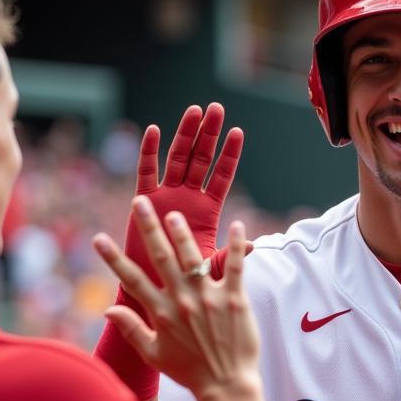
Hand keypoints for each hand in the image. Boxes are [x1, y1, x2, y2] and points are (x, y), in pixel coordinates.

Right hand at [94, 197, 258, 400]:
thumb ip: (131, 329)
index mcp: (160, 312)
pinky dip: (236, 246)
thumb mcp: (153, 354)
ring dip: (182, 233)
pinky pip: (234, 267)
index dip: (113, 258)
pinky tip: (238, 226)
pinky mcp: (234, 300)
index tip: (98, 239)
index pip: (131, 280)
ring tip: (174, 213)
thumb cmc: (189, 372)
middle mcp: (181, 300)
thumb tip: (107, 309)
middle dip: (148, 228)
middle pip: (161, 257)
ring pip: (193, 257)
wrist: (225, 386)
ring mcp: (208, 298)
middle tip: (140, 203)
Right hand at [130, 103, 242, 268]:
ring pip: (176, 158)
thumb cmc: (186, 280)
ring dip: (185, 134)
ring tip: (194, 111)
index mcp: (207, 209)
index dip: (229, 155)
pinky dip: (150, 152)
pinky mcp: (144, 201)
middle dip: (208, 134)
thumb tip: (255, 244)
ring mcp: (166, 196)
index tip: (238, 132)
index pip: (221, 176)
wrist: (156, 291)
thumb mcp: (210, 266)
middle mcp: (188, 197)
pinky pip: (146, 172)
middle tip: (216, 109)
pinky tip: (155, 130)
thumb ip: (230, 254)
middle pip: (200, 159)